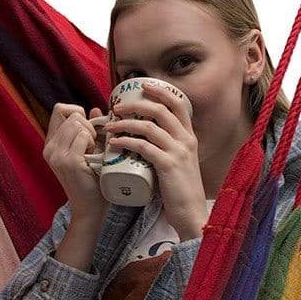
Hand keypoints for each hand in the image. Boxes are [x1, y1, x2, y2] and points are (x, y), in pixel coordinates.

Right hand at [43, 101, 109, 225]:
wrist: (90, 207)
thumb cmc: (92, 179)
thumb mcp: (88, 149)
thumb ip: (89, 129)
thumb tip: (96, 109)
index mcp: (51, 144)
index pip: (59, 109)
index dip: (77, 112)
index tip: (87, 129)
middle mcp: (49, 148)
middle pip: (72, 115)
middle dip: (88, 125)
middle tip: (93, 146)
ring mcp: (56, 155)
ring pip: (78, 123)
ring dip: (91, 134)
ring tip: (92, 152)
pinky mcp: (68, 161)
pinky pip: (83, 136)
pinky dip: (93, 142)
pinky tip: (93, 157)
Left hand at [105, 82, 207, 237]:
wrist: (191, 214)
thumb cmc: (180, 191)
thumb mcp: (178, 163)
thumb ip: (165, 149)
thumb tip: (144, 139)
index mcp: (189, 137)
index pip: (178, 104)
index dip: (160, 91)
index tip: (142, 86)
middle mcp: (186, 140)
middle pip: (161, 109)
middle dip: (136, 104)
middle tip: (117, 108)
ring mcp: (178, 152)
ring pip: (149, 126)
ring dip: (125, 123)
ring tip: (109, 126)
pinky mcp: (168, 165)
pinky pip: (143, 147)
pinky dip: (125, 142)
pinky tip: (113, 144)